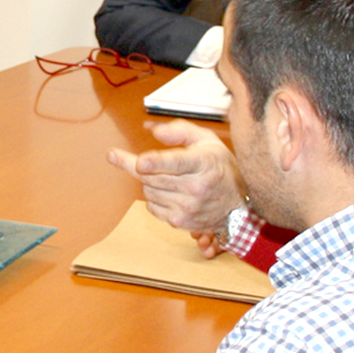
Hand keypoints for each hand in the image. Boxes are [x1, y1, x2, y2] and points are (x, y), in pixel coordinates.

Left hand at [108, 120, 242, 237]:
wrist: (238, 207)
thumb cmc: (220, 168)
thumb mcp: (207, 141)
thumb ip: (181, 131)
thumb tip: (154, 132)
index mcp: (204, 163)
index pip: (177, 163)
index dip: (156, 162)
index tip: (139, 162)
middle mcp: (197, 187)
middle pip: (152, 177)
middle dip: (132, 165)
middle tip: (116, 156)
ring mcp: (188, 207)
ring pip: (148, 191)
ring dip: (148, 181)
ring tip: (163, 176)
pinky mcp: (180, 221)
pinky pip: (151, 207)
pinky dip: (153, 197)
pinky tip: (167, 192)